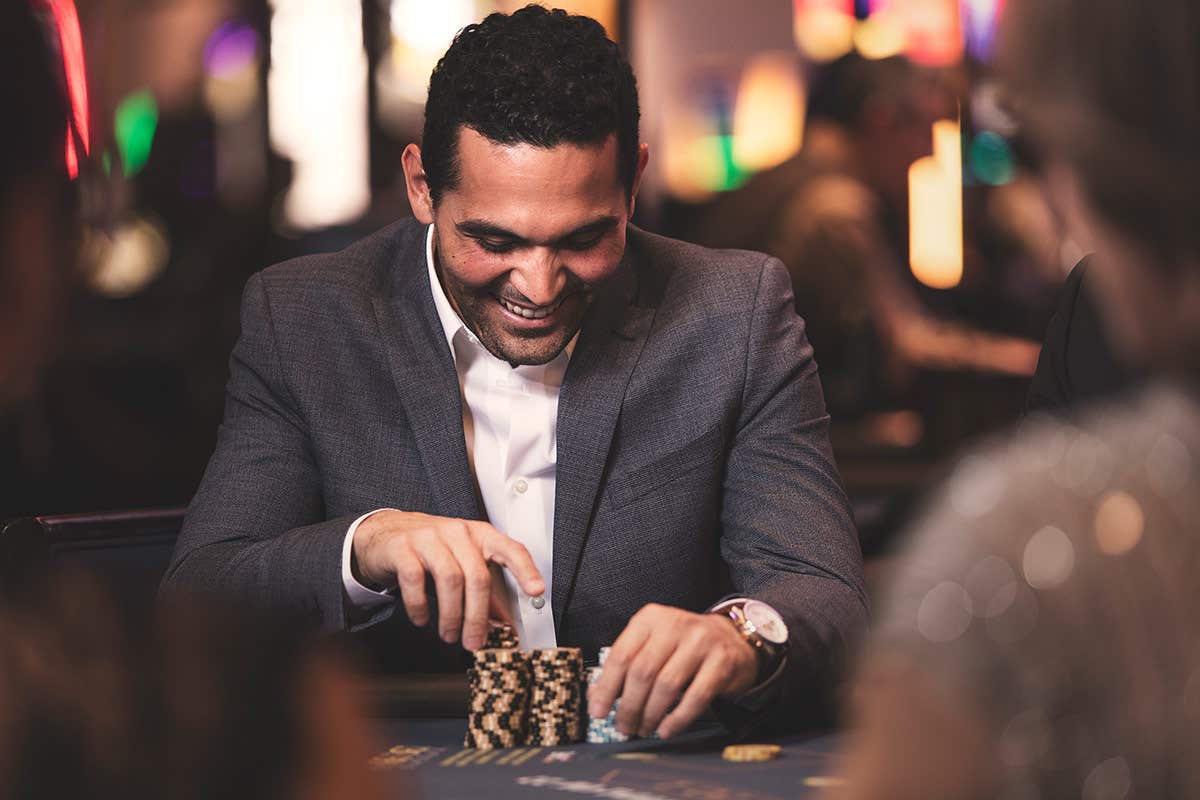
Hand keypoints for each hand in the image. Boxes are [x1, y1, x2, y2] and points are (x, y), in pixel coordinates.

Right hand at [351, 510, 543, 650]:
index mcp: (480, 535)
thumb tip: (505, 626)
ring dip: (451, 615)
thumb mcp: (462, 566)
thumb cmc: (431, 551)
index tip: (537, 591)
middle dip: (477, 615)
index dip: (526, 570)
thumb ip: (485, 594)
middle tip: (473, 642)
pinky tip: (421, 619)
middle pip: (477, 575)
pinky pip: (415, 578)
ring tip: (448, 635)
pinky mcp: (403, 547)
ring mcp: (429, 537)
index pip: (510, 549)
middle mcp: (457, 532)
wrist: (385, 534)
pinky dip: (419, 605)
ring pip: (449, 579)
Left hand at [587, 604, 757, 739]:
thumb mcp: (653, 645)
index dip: (606, 687)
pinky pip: (696, 697)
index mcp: (651, 618)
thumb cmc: (684, 646)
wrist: (733, 638)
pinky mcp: (722, 661)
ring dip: (651, 714)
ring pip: (667, 686)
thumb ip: (627, 666)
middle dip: (629, 706)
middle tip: (623, 727)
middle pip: (643, 672)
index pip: (621, 654)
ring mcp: (701, 641)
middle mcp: (675, 624)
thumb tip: (597, 696)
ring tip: (644, 728)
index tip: (598, 711)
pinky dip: (678, 719)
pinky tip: (667, 729)